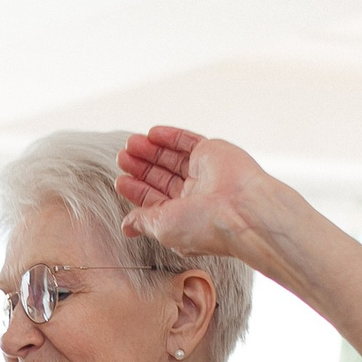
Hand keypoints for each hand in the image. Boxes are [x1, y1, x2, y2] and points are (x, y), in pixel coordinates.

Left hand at [114, 126, 275, 260]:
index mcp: (184, 217)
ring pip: (172, 158)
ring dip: (151, 150)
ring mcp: (204, 173)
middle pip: (161, 177)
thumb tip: (126, 226)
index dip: (136, 189)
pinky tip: (152, 133)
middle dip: (141, 167)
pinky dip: (170, 136)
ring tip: (130, 143)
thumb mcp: (162, 227)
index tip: (120, 180)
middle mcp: (195, 196)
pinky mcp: (213, 152)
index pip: (155, 199)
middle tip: (122, 156)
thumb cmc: (204, 227)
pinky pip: (188, 141)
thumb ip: (143, 221)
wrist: (240, 210)